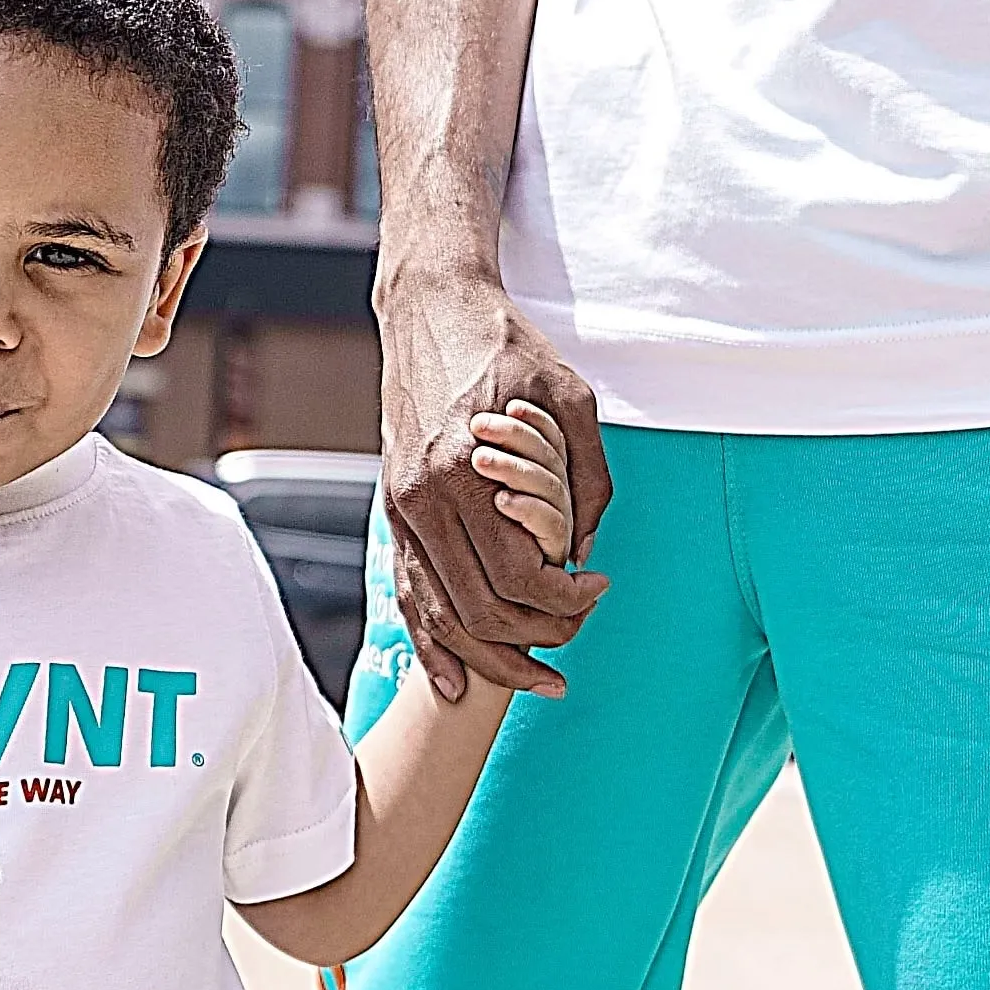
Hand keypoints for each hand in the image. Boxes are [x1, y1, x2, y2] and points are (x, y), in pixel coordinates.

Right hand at [378, 270, 607, 702]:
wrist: (431, 308)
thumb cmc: (507, 348)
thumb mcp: (571, 399)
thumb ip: (586, 478)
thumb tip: (587, 549)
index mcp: (466, 472)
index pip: (521, 575)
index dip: (566, 599)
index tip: (596, 589)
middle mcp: (425, 499)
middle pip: (480, 609)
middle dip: (536, 637)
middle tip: (576, 633)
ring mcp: (401, 508)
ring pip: (440, 615)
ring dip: (488, 659)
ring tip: (533, 679)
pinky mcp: (393, 509)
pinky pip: (408, 594)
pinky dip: (431, 645)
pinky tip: (454, 680)